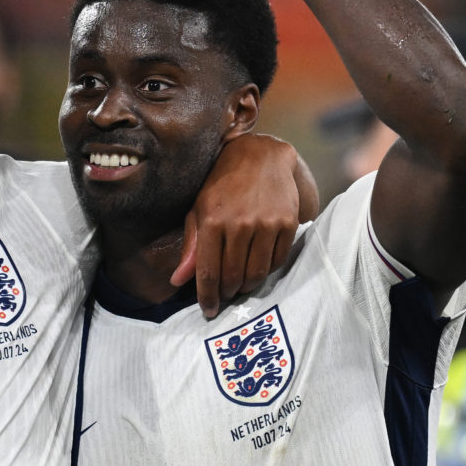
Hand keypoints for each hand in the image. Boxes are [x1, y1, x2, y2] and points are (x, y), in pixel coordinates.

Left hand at [172, 134, 308, 316]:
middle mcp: (239, 224)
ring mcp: (266, 224)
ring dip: (247, 286)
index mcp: (212, 220)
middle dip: (227, 292)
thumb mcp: (199, 209)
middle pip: (233, 276)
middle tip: (225, 296)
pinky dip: (267, 270)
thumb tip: (178, 280)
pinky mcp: (287, 223)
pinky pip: (277, 261)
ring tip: (241, 284)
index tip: (208, 310)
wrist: (262, 156)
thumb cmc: (223, 183)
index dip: (207, 296)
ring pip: (257, 273)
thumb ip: (191, 247)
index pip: (208, 272)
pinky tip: (258, 265)